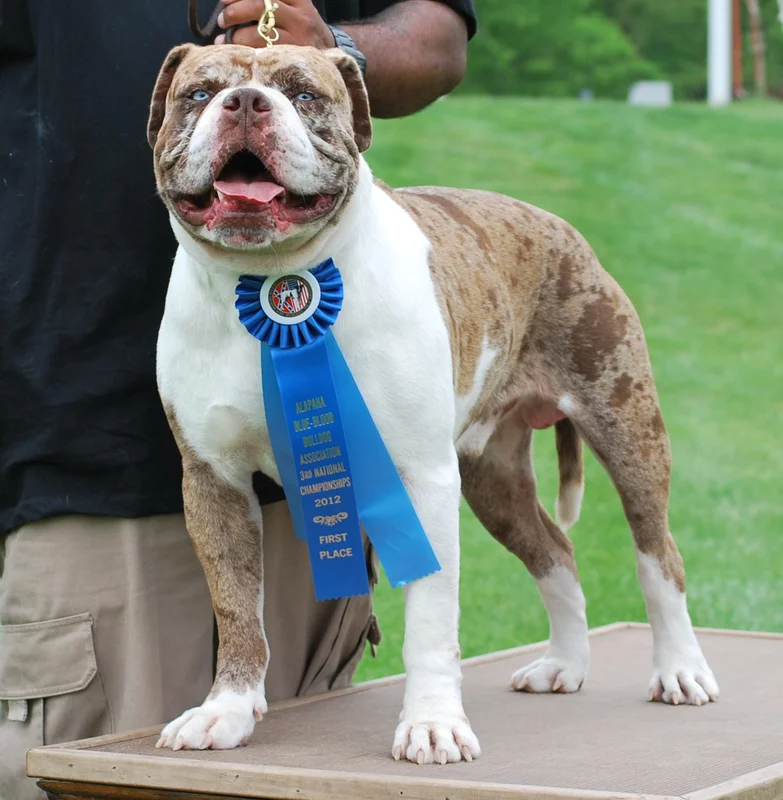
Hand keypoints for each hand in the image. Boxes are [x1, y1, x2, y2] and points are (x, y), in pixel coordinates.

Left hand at [216, 0, 335, 48]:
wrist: (332, 56)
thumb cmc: (305, 31)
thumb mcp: (297, 9)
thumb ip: (275, 3)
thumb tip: (233, 3)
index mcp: (298, 0)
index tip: (224, 0)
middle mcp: (300, 16)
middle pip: (260, 6)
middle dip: (236, 12)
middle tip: (222, 20)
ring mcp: (299, 38)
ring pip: (260, 32)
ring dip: (237, 36)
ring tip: (225, 39)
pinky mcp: (295, 57)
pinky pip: (265, 54)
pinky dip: (248, 53)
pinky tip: (238, 54)